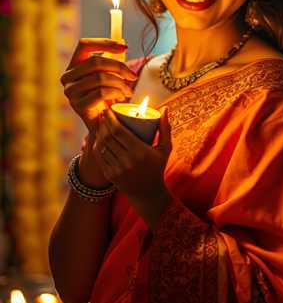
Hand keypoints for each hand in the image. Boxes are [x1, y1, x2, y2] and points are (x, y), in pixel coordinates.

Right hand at [61, 38, 135, 133]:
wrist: (103, 124)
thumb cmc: (106, 97)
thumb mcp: (109, 75)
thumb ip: (112, 60)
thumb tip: (122, 42)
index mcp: (73, 65)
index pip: (84, 45)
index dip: (105, 43)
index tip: (125, 47)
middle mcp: (68, 77)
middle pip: (95, 61)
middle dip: (119, 67)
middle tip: (133, 76)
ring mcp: (70, 92)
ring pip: (100, 78)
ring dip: (120, 83)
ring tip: (128, 91)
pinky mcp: (78, 105)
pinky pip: (101, 93)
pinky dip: (115, 93)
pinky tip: (120, 98)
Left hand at [93, 106, 172, 229]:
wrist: (148, 194)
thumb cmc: (157, 167)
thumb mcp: (165, 148)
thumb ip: (165, 128)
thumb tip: (165, 108)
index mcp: (140, 152)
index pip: (118, 131)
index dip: (111, 118)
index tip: (109, 110)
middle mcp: (127, 160)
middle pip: (108, 136)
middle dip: (103, 123)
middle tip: (104, 115)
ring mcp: (117, 169)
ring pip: (101, 146)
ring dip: (99, 132)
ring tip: (101, 124)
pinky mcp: (110, 175)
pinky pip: (99, 156)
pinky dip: (97, 145)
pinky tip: (98, 137)